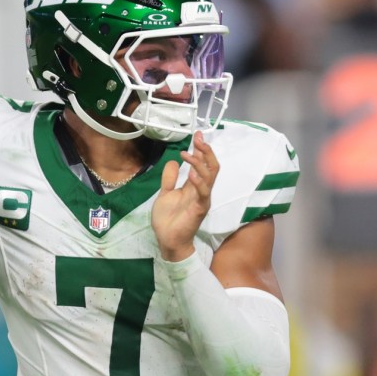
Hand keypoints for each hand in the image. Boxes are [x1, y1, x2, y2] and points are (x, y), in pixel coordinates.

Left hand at [152, 131, 217, 260]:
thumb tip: (174, 161)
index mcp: (194, 186)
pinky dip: (199, 182)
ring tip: (188, 153)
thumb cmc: (168, 220)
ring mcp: (202, 199)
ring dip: (200, 163)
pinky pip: (203, 193)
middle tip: (198, 139)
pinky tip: (191, 173)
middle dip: (206, 152)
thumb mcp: (165, 194)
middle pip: (211, 167)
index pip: (203, 164)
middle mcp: (201, 191)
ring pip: (209, 177)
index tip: (197, 135)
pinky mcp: (199, 209)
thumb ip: (170, 179)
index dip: (201, 149)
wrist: (167, 240)